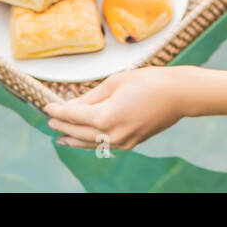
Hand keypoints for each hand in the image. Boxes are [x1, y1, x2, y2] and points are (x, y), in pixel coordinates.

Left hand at [44, 65, 187, 150]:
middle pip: (80, 133)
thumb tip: (73, 105)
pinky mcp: (132, 142)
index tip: (47, 107)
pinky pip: (106, 144)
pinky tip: (87, 138)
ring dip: (75, 140)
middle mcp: (113, 134)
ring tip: (62, 139)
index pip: (74, 115)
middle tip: (50, 121)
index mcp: (106, 116)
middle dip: (64, 127)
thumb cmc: (149, 82)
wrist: (179, 94)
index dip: (59, 111)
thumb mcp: (115, 82)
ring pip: (92, 143)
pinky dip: (93, 141)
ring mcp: (123, 141)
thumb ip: (92, 97)